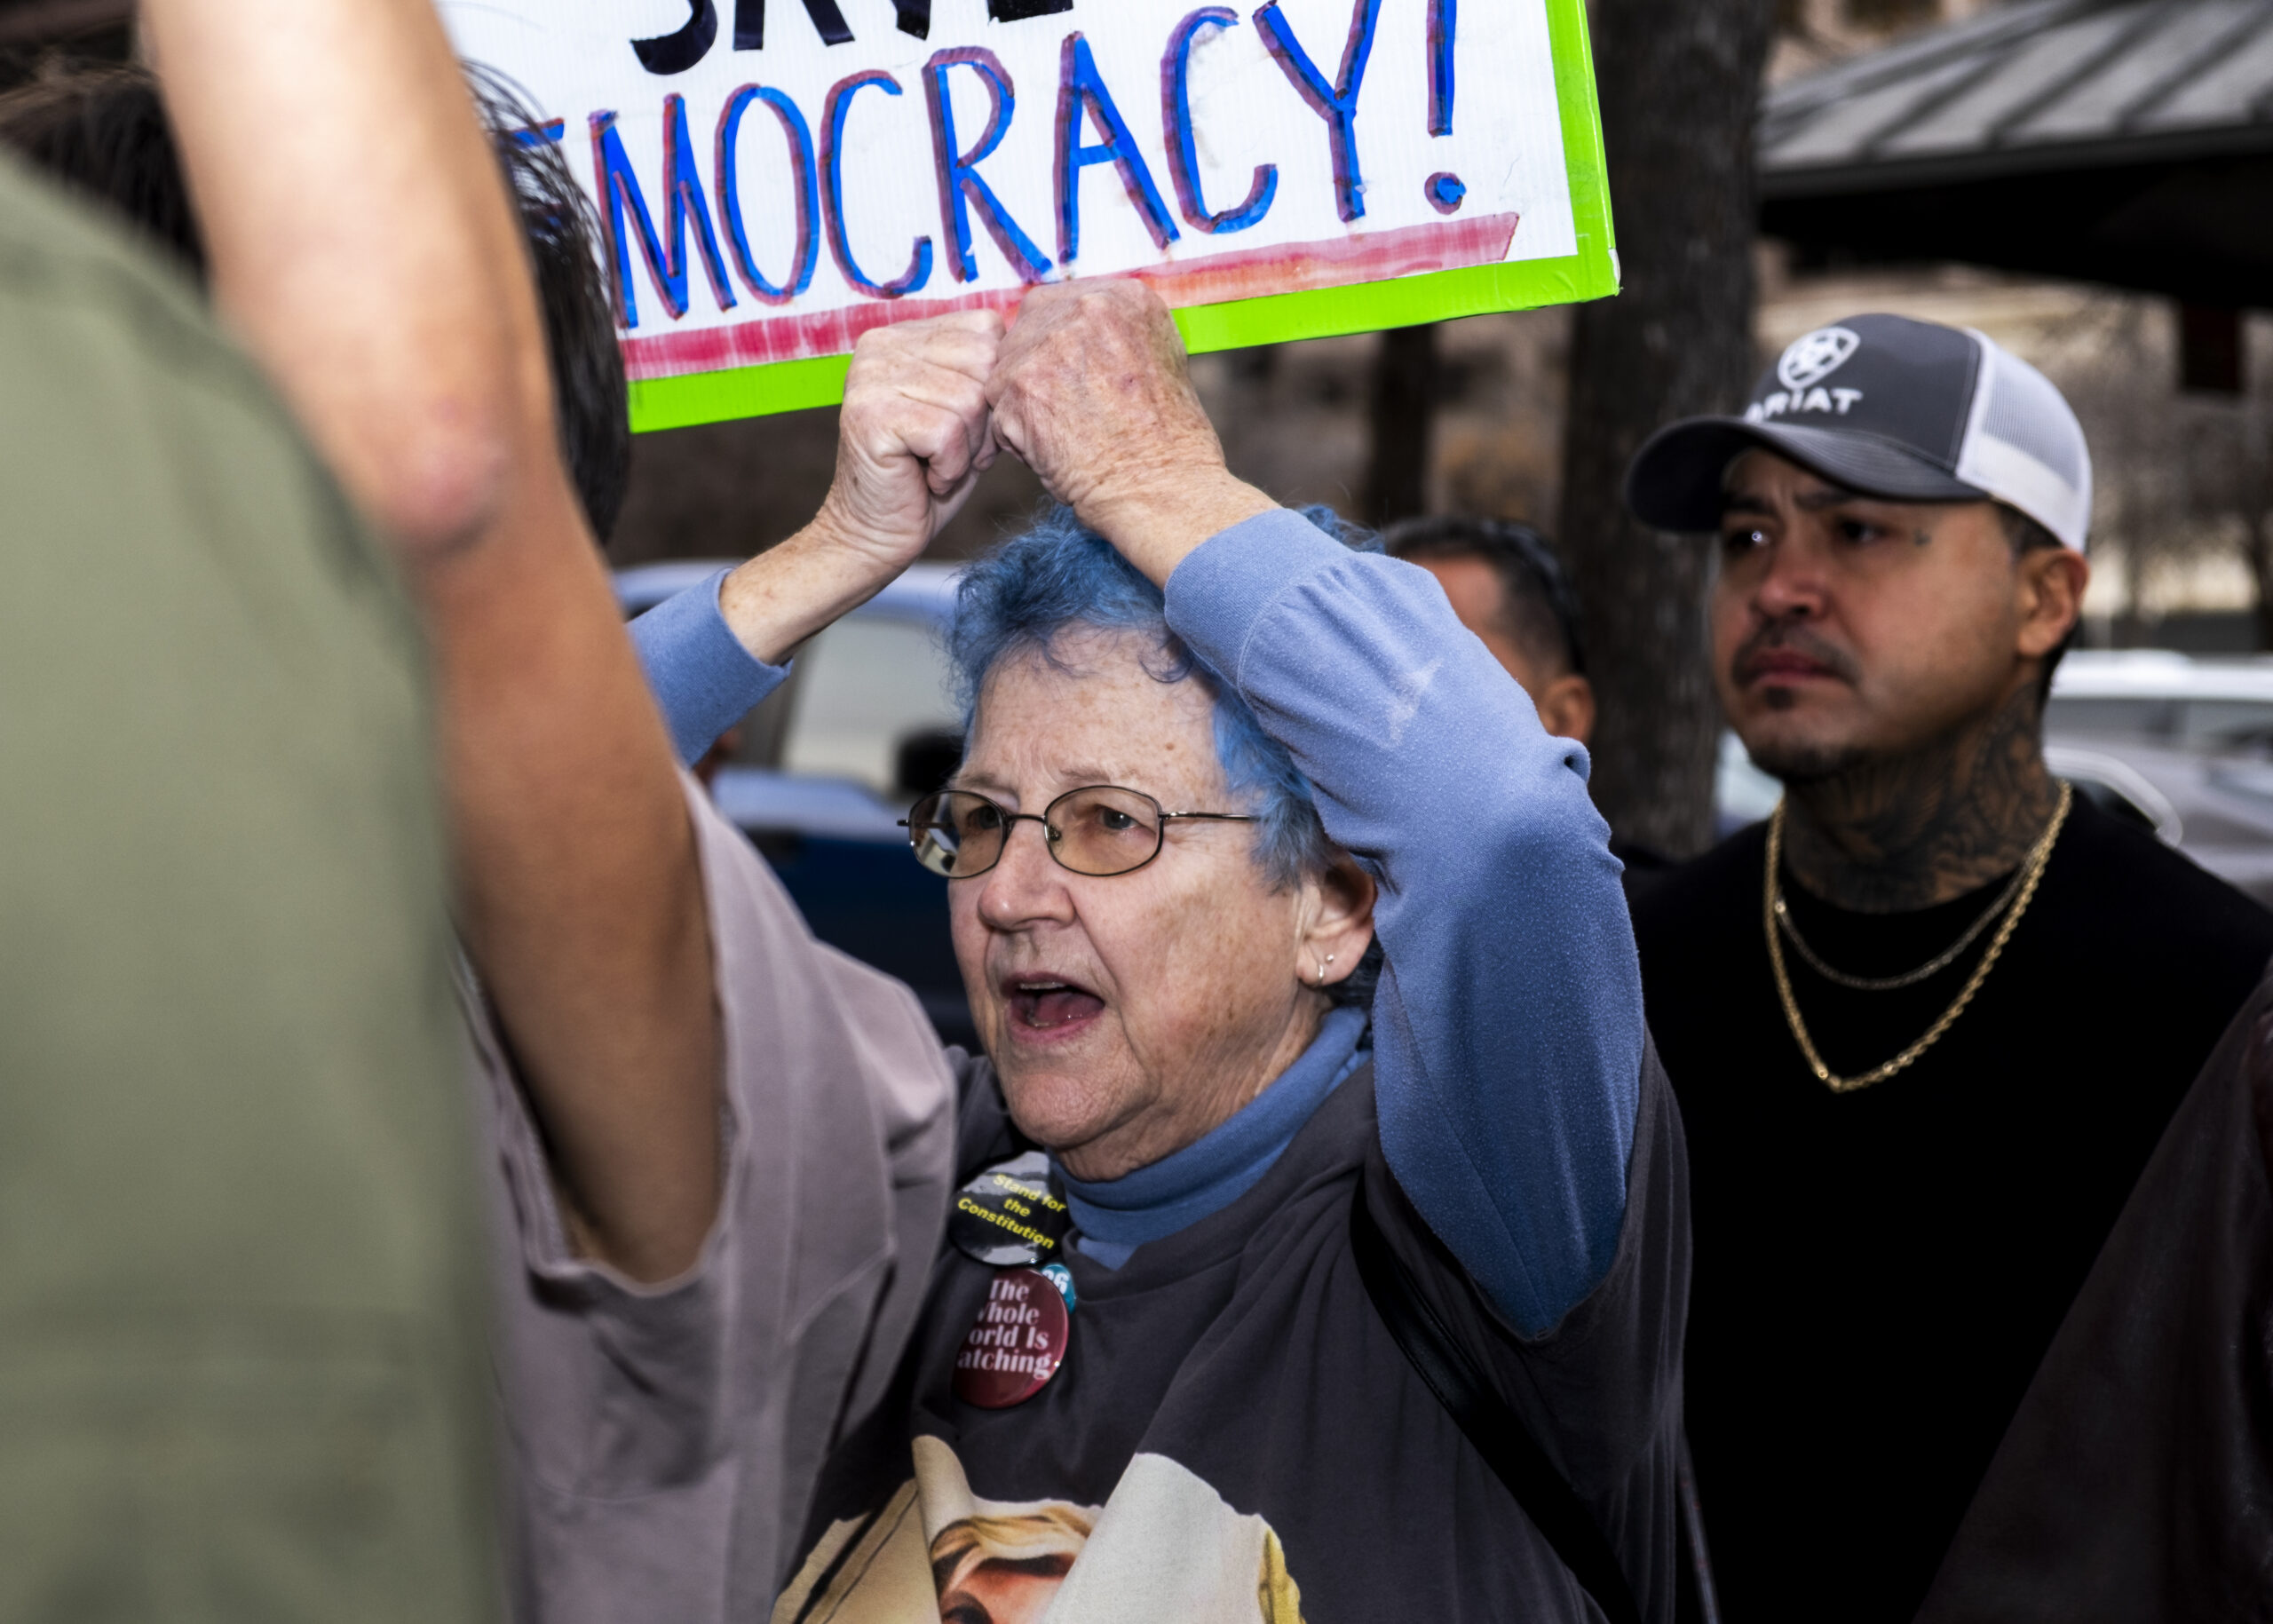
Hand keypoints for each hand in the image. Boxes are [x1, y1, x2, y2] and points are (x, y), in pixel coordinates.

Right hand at [813, 310, 1002, 571]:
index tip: (967, 426)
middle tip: (954, 452)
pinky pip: (948, 432)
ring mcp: (871, 378)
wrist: (878, 533)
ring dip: (968, 448)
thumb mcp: (966, 412)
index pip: (987, 329)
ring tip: (938, 464)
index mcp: (904, 334)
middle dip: (986, 420)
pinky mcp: (872, 415)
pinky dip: (950, 467)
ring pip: (969, 401)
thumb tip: (1033, 350)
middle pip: (983, 364)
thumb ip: (987, 372)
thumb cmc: (929, 475)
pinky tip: (927, 477)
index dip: (996, 386)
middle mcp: (880, 345)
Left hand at [988, 281, 1272, 585]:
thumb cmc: (1169, 442)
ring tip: (1063, 435)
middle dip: (1034, 369)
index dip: (1055, 343)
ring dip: (1023, 404)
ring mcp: (1050, 344)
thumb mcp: (1160, 362)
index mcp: (1127, 298)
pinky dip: (1016, 439)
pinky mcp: (1020, 386)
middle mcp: (1087, 308)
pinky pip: (998, 411)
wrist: (1161, 489)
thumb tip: (1071, 333)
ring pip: (1006, 369)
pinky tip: (1052, 454)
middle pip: (1026, 328)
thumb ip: (1114, 336)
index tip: (1068, 375)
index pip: (1060, 303)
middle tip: (1061, 409)